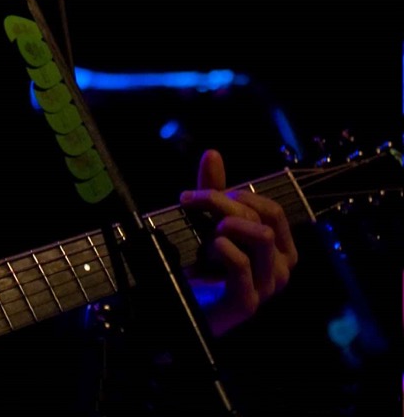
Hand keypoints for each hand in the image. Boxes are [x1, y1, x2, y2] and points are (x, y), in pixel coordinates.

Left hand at [178, 149, 297, 334]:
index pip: (272, 210)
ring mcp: (266, 287)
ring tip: (205, 236)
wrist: (180, 305)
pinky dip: (221, 249)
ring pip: (260, 237)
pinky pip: (241, 264)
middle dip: (224, 204)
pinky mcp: (247, 303)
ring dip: (226, 227)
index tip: (201, 194)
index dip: (237, 194)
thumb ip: (212, 189)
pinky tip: (206, 252)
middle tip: (191, 203)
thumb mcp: (206, 222)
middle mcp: (280, 268)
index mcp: (278, 249)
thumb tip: (213, 153)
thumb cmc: (200, 264)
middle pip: (263, 219)